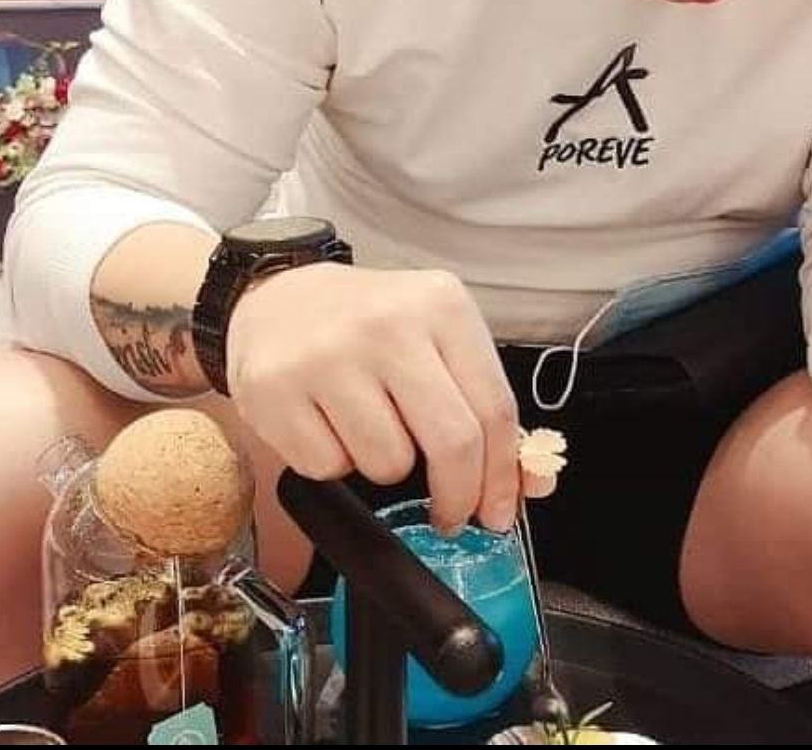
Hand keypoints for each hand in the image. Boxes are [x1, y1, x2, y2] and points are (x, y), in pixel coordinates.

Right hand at [227, 263, 519, 533]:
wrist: (280, 298)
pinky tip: (328, 424)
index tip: (498, 511)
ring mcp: (329, 355)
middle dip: (458, 496)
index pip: (495, 408)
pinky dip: (334, 463)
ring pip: (388, 464)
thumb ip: (485, 408)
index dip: (503, 475)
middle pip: (452, 442)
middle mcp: (388, 323)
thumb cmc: (371, 327)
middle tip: (450, 514)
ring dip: (386, 470)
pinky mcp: (276, 388)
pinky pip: (328, 467)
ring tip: (370, 430)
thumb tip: (534, 483)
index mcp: (441, 304)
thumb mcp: (439, 341)